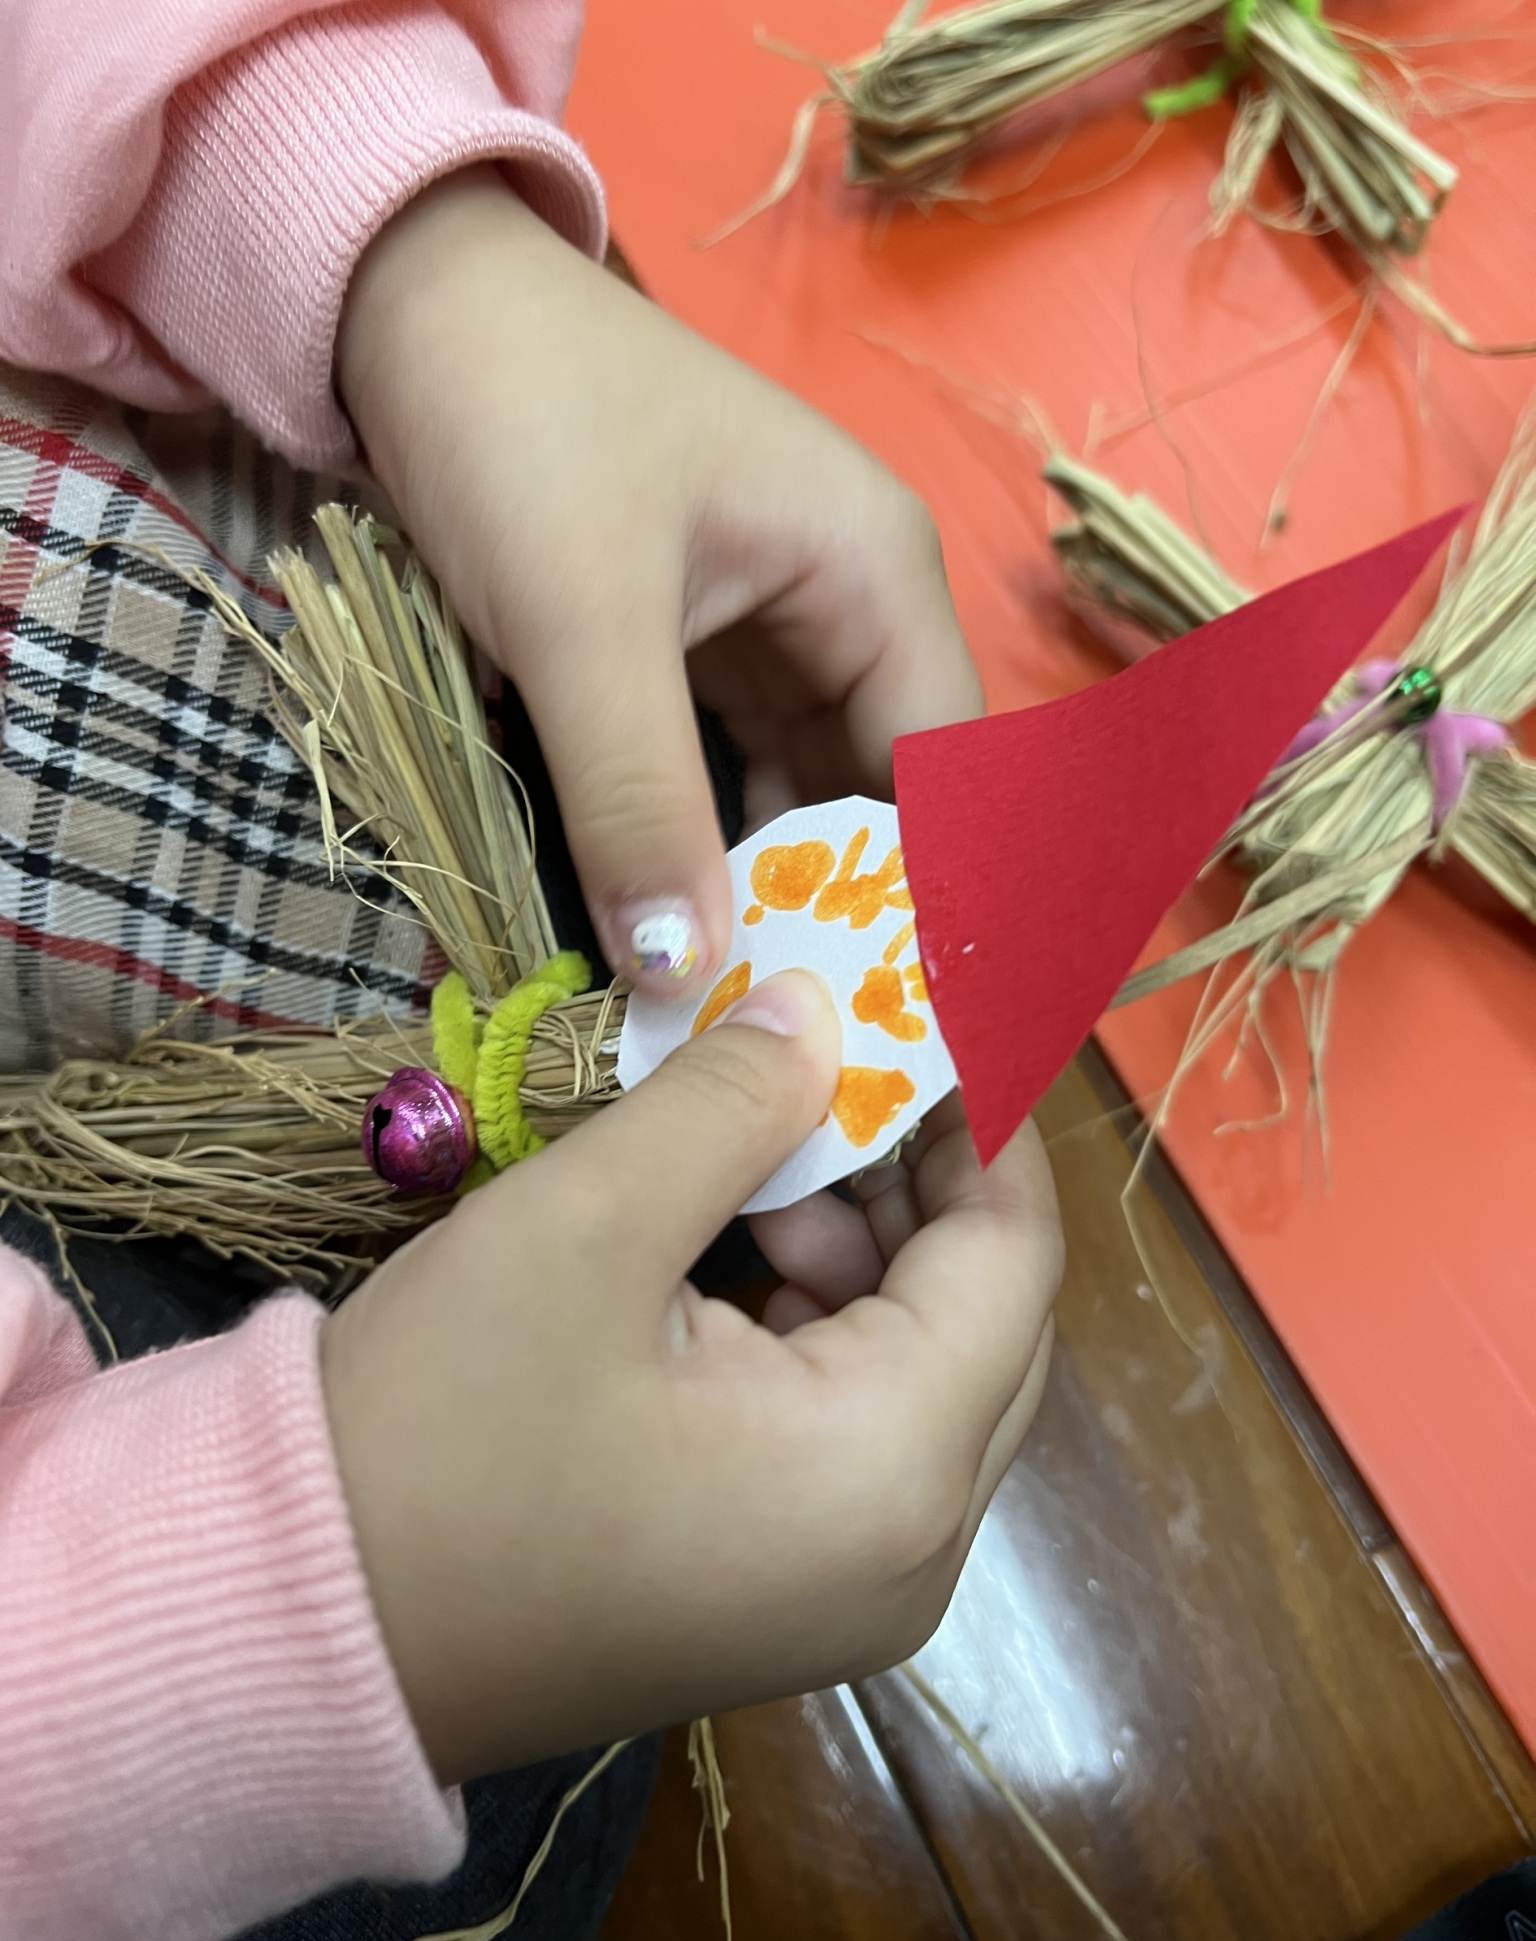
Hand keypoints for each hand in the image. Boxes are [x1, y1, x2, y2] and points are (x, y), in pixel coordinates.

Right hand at [320, 973, 1060, 1782]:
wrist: (301, 1633)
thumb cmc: (440, 1430)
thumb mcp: (586, 1227)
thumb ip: (730, 1102)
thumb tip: (823, 1013)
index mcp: (892, 1472)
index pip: (1018, 1260)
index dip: (983, 1122)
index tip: (920, 1017)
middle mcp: (911, 1558)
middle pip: (990, 1325)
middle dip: (917, 1187)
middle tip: (815, 1084)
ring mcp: (853, 1597)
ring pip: (925, 1378)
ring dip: (859, 1255)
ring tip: (743, 1178)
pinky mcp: (787, 1601)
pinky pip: (859, 1439)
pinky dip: (818, 1333)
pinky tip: (720, 1272)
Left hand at [337, 169, 982, 1000]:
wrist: (407, 304)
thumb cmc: (523, 428)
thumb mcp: (581, 623)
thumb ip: (638, 802)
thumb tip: (682, 975)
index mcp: (876, 574)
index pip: (944, 770)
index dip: (929, 897)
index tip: (892, 1019)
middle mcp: (850, 605)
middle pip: (879, 792)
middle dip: (839, 909)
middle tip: (795, 1041)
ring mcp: (772, 628)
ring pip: (800, 792)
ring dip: (766, 889)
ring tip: (737, 1012)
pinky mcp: (694, 648)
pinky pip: (727, 771)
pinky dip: (707, 844)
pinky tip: (679, 930)